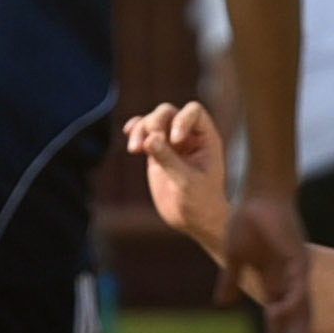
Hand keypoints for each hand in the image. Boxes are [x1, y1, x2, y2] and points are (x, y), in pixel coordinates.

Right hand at [124, 103, 230, 254]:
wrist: (193, 220)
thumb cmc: (200, 201)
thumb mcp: (186, 181)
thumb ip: (169, 159)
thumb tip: (150, 138)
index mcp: (206, 138)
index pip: (193, 112)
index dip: (181, 120)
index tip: (175, 141)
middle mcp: (188, 136)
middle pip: (168, 112)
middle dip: (154, 123)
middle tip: (147, 145)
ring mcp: (171, 143)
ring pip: (152, 121)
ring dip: (140, 130)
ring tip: (135, 150)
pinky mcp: (156, 153)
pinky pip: (143, 134)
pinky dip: (134, 131)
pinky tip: (128, 133)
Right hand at [221, 190, 311, 332]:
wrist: (259, 194)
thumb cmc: (249, 220)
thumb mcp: (235, 257)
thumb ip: (231, 281)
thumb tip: (221, 305)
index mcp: (274, 280)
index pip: (278, 316)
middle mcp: (288, 280)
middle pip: (293, 319)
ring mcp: (295, 271)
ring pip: (299, 310)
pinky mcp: (297, 260)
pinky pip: (296, 288)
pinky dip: (288, 304)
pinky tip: (277, 315)